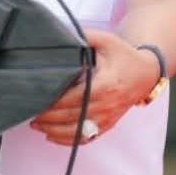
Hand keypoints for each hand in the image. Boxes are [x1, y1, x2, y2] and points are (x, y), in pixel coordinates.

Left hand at [29, 28, 156, 144]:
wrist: (146, 73)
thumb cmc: (123, 55)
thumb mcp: (105, 40)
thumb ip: (84, 37)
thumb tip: (60, 33)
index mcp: (106, 85)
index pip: (75, 98)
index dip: (54, 102)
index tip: (37, 99)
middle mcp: (108, 105)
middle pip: (73, 116)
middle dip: (49, 117)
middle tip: (29, 112)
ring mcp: (109, 118)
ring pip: (78, 132)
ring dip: (54, 131)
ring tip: (36, 125)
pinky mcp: (108, 125)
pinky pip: (87, 138)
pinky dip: (68, 140)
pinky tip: (51, 136)